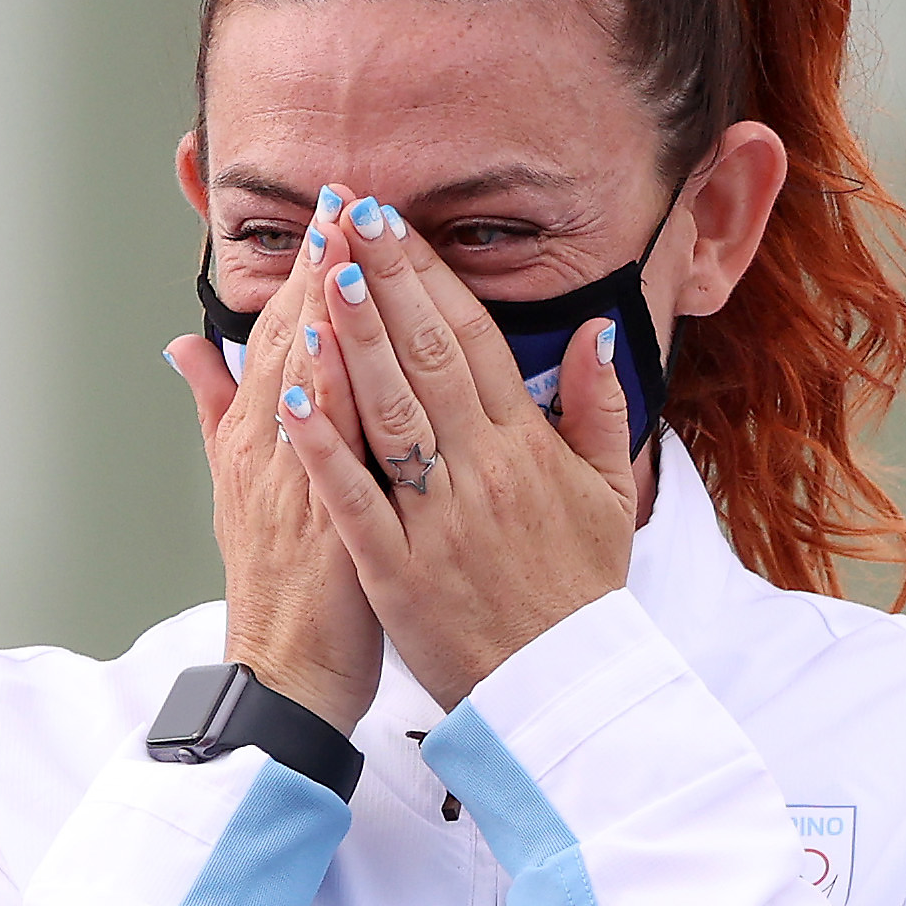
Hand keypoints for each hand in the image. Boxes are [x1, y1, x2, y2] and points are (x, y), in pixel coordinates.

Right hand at [168, 186, 381, 734]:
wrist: (283, 669)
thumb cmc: (276, 578)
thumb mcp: (232, 485)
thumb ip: (213, 409)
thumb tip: (183, 345)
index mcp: (252, 432)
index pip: (281, 330)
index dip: (306, 267)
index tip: (334, 208)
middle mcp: (265, 444)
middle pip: (292, 337)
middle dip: (319, 263)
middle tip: (345, 195)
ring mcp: (287, 477)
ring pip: (303, 376)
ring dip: (325, 305)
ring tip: (347, 239)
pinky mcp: (316, 516)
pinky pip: (321, 443)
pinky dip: (328, 390)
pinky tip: (345, 341)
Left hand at [275, 196, 638, 710]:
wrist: (562, 690)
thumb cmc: (579, 588)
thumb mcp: (612, 494)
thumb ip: (603, 408)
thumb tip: (594, 331)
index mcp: (527, 446)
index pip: (471, 339)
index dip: (430, 276)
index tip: (394, 225)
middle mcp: (482, 469)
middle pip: (426, 357)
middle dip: (384, 280)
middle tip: (348, 216)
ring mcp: (437, 518)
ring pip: (390, 413)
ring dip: (355, 341)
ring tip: (321, 276)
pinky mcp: (397, 569)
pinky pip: (356, 498)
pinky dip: (323, 447)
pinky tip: (292, 396)